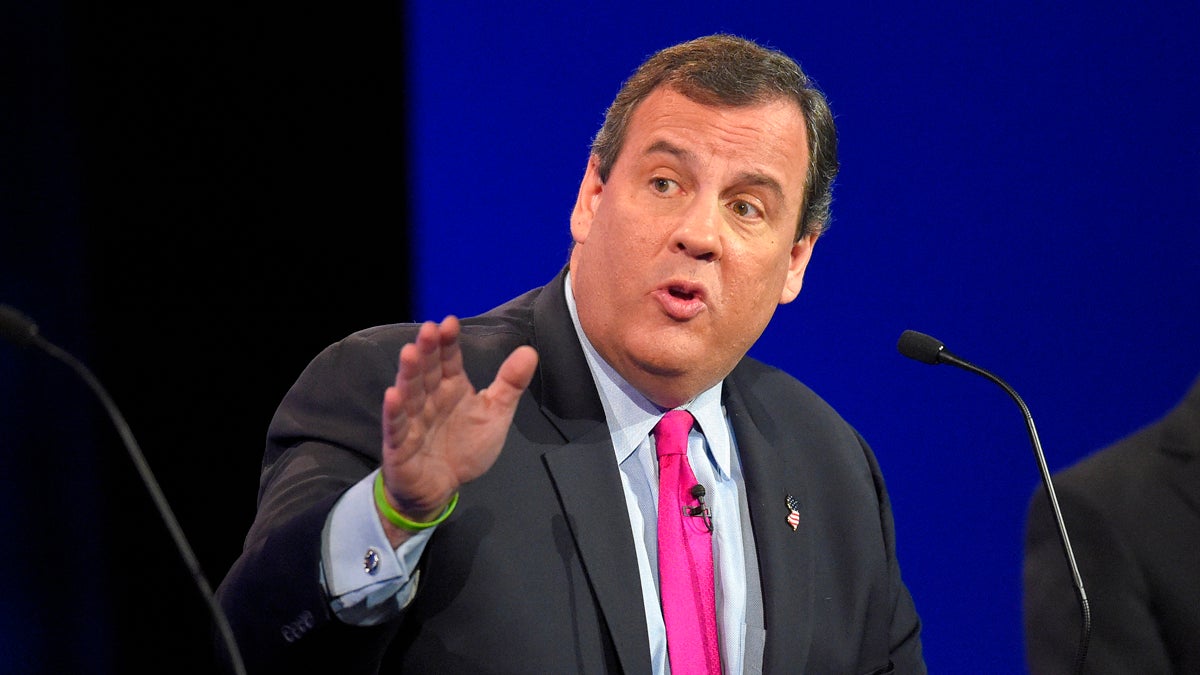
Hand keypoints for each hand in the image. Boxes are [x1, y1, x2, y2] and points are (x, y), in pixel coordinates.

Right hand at [377, 316, 537, 542]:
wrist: (441, 488)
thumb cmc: (464, 448)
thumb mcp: (494, 414)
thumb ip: (510, 384)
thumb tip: (530, 350)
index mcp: (451, 387)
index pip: (448, 360)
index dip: (448, 342)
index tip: (449, 323)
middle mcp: (429, 398)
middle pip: (427, 371)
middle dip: (427, 350)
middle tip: (428, 329)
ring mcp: (412, 420)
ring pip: (410, 392)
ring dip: (409, 373)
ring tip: (409, 353)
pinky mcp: (399, 444)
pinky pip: (396, 426)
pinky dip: (394, 412)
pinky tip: (393, 395)